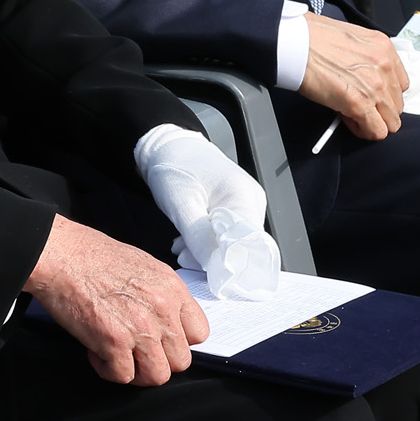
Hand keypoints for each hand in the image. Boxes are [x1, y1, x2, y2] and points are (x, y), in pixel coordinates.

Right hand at [25, 215, 209, 384]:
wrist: (62, 255)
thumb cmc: (95, 257)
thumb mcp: (143, 267)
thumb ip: (161, 295)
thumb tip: (166, 322)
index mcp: (172, 289)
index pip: (200, 333)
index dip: (178, 341)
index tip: (161, 340)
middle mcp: (162, 309)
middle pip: (180, 361)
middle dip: (157, 361)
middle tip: (135, 351)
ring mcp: (140, 327)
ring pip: (157, 376)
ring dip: (136, 372)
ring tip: (118, 356)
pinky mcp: (114, 341)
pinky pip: (123, 376)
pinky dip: (108, 370)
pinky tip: (96, 352)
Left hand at [134, 125, 276, 296]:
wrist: (169, 146)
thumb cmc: (175, 167)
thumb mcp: (180, 203)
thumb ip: (198, 235)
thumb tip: (215, 267)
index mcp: (243, 197)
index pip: (250, 243)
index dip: (232, 263)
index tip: (208, 273)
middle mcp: (250, 202)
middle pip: (241, 245)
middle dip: (213, 258)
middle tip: (184, 258)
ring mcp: (243, 204)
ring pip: (231, 242)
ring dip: (205, 251)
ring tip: (181, 248)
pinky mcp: (232, 208)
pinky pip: (224, 235)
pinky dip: (204, 243)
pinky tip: (185, 242)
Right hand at [298, 14, 407, 140]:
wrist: (296, 42)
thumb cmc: (313, 36)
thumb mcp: (351, 37)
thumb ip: (365, 57)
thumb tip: (363, 77)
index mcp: (384, 47)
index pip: (399, 83)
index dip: (383, 92)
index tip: (370, 94)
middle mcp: (385, 66)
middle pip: (397, 104)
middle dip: (378, 108)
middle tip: (358, 105)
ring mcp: (375, 87)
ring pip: (391, 122)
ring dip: (372, 121)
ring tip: (351, 113)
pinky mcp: (360, 104)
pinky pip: (376, 131)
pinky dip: (364, 131)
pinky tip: (348, 120)